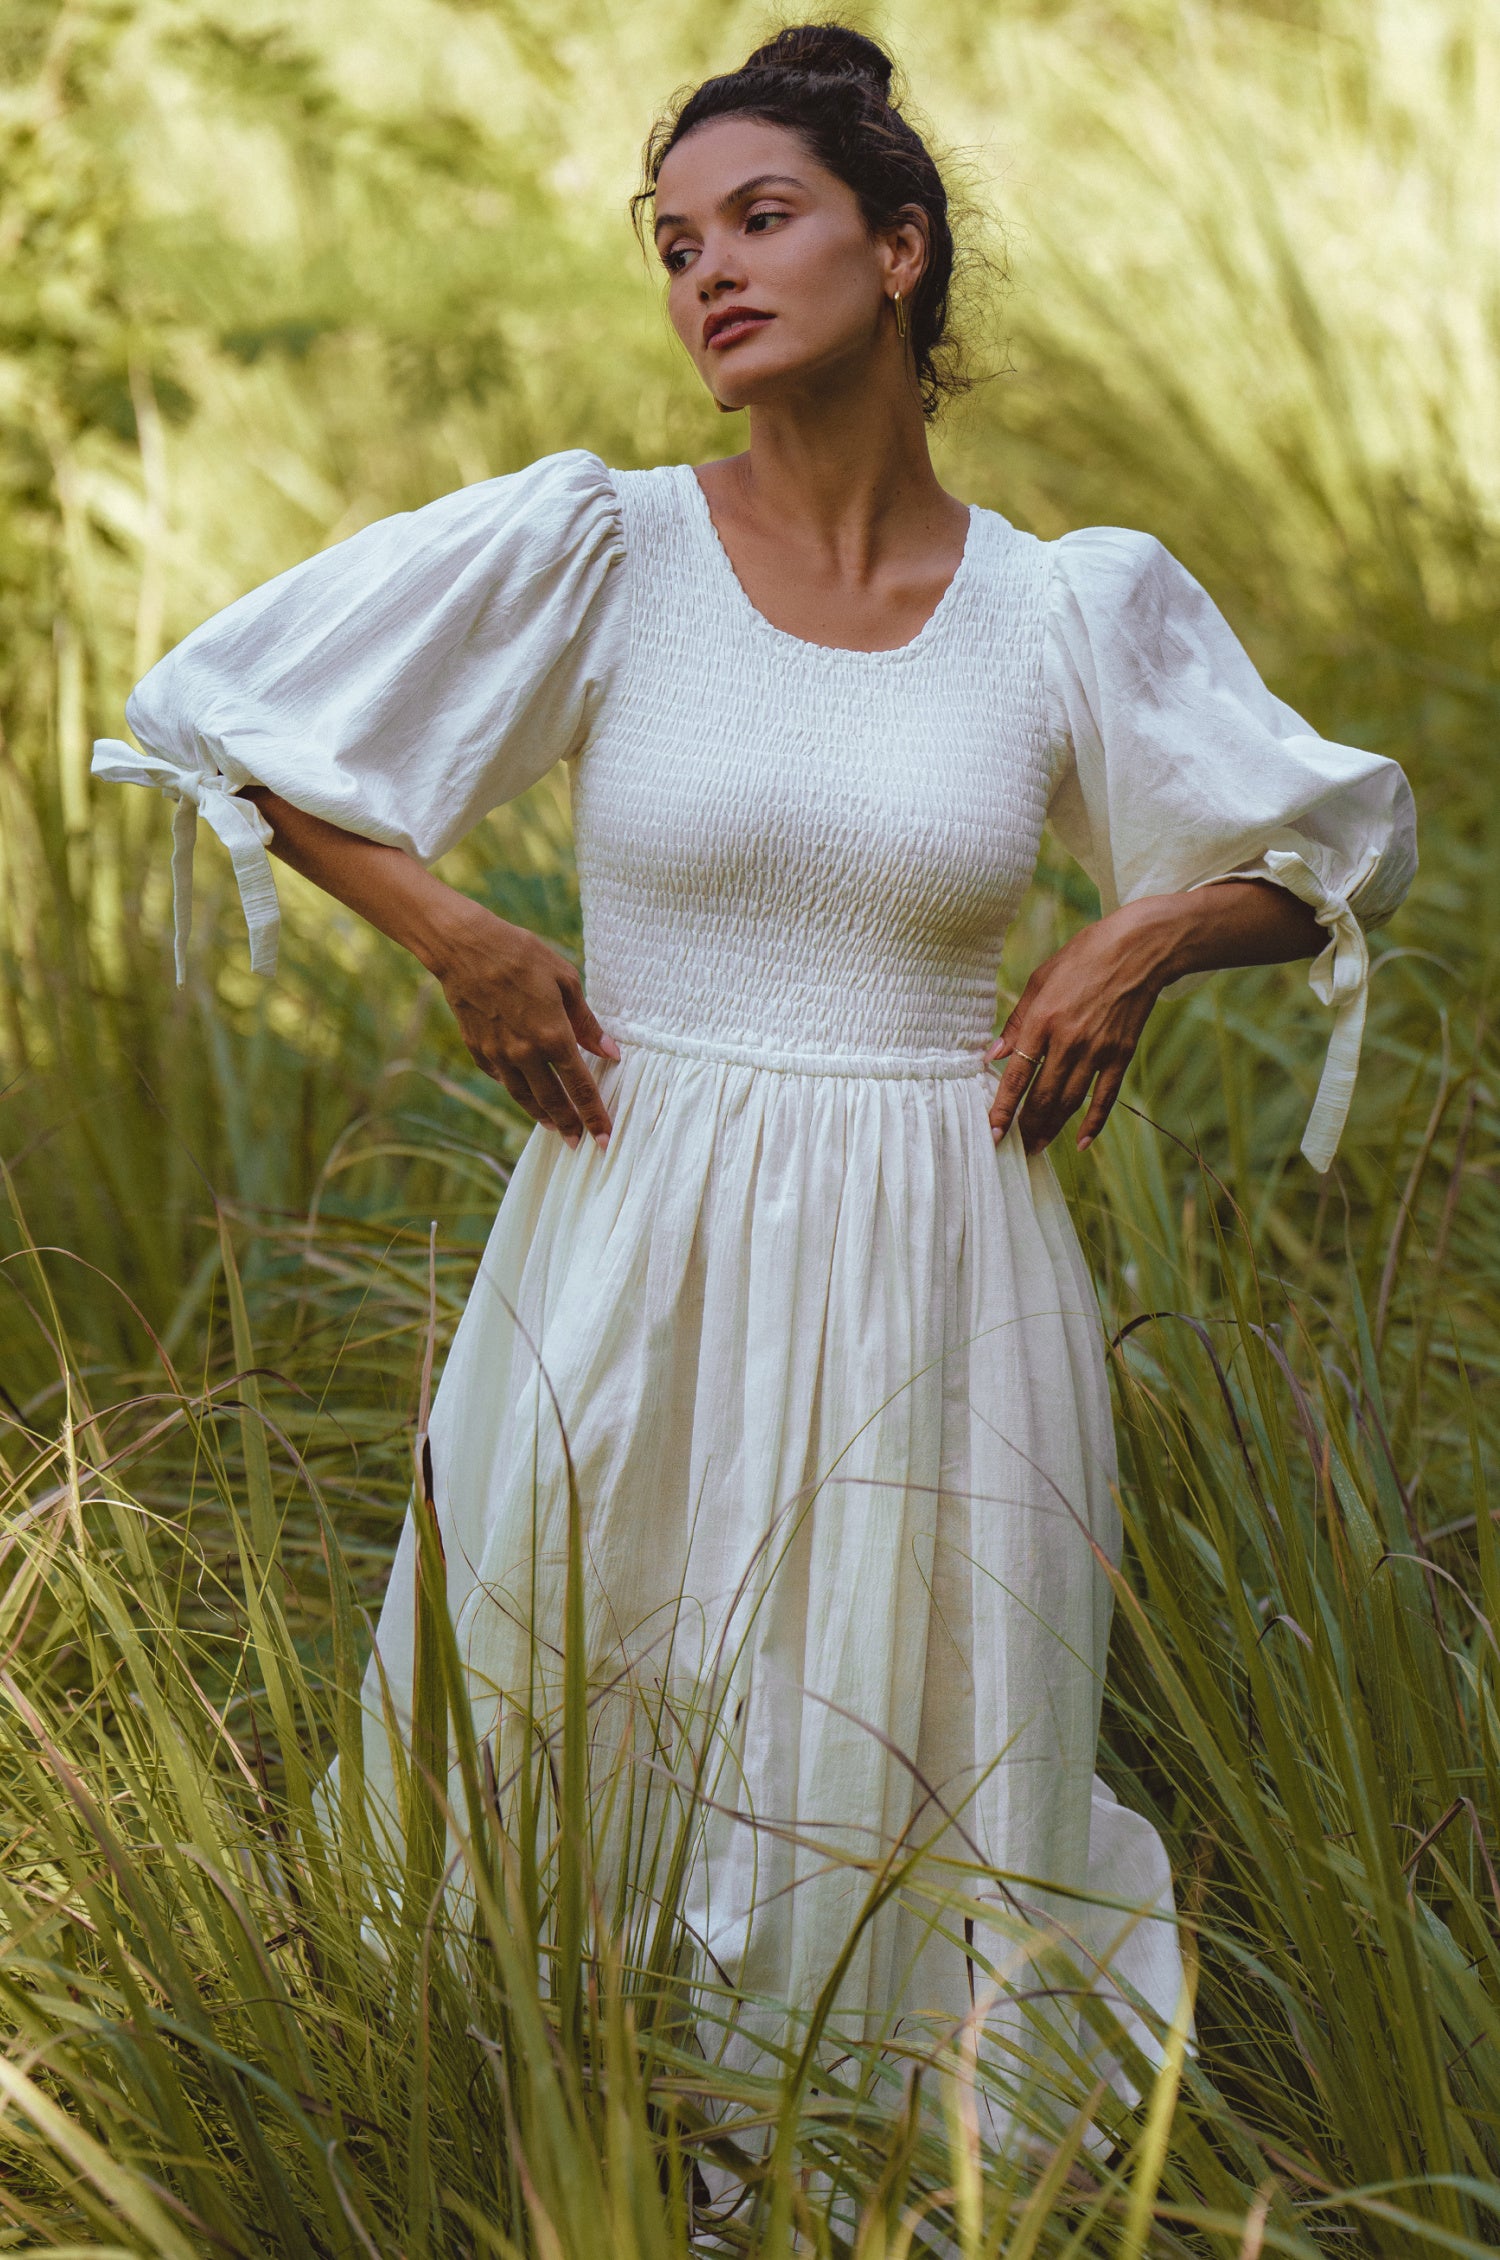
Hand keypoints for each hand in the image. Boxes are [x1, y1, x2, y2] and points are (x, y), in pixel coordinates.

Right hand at [430, 898, 618, 1148]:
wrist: (465, 948)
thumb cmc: (521, 956)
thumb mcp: (566, 980)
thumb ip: (587, 1022)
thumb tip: (609, 1052)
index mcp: (553, 1036)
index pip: (580, 1087)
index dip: (594, 1115)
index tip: (605, 1137)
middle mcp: (525, 1053)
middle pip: (552, 1101)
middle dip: (569, 1125)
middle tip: (580, 1144)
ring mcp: (498, 1055)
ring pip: (524, 1097)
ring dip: (542, 1116)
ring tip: (555, 1127)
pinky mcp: (478, 1050)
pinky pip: (501, 1079)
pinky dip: (516, 1089)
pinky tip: (524, 1093)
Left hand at [986, 899, 1189, 1155]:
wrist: (1138, 949)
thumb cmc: (1083, 957)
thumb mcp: (1040, 979)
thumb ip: (1016, 1021)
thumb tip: (992, 1056)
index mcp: (1043, 1020)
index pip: (1017, 1076)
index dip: (1004, 1108)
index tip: (993, 1132)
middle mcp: (1069, 1041)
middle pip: (1043, 1096)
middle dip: (1026, 1125)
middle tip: (1014, 1146)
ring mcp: (1098, 1050)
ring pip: (1070, 1102)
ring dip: (1052, 1128)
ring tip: (1037, 1146)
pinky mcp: (1122, 1054)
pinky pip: (1106, 1097)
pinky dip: (1093, 1122)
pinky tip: (1081, 1143)